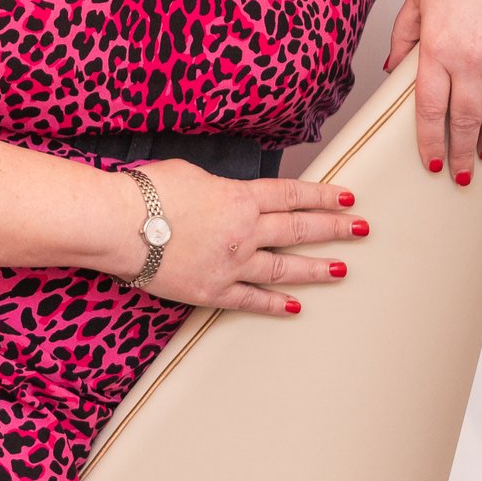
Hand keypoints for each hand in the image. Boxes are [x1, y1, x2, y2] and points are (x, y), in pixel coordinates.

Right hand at [119, 160, 364, 313]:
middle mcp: (245, 233)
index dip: (323, 195)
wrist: (120, 225)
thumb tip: (227, 195)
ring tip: (341, 270)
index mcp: (240, 198)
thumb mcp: (191, 173)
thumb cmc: (147, 192)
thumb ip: (219, 187)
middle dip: (334, 228)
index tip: (348, 197)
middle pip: (299, 229)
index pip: (292, 195)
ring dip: (316, 268)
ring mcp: (233, 266)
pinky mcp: (213, 292)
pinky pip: (252, 300)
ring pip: (285, 268)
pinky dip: (275, 304)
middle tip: (361, 229)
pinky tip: (294, 307)